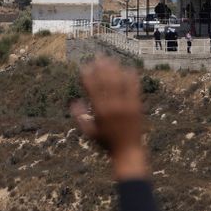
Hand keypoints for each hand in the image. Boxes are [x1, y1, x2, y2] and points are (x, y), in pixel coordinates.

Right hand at [70, 58, 147, 178]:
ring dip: (114, 68)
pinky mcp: (137, 107)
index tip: (84, 66)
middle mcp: (113, 107)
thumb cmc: (107, 144)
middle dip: (100, 67)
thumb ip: (80, 117)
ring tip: (110, 60)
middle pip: (105, 81)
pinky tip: (128, 68)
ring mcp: (126, 106)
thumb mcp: (90, 133)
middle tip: (97, 57)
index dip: (87, 75)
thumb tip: (73, 102)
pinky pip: (134, 88)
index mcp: (100, 112)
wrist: (128, 152)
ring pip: (119, 81)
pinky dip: (131, 77)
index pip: (92, 88)